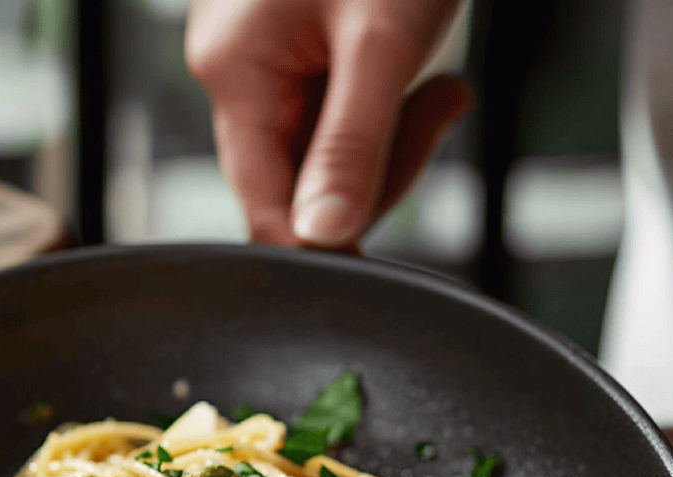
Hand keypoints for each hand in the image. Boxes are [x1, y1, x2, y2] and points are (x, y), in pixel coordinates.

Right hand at [186, 0, 474, 249]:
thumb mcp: (384, 37)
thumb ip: (353, 144)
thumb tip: (325, 235)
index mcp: (235, 73)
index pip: (264, 212)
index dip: (322, 244)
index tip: (382, 241)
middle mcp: (236, 73)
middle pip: (294, 186)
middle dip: (373, 173)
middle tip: (437, 111)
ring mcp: (261, 63)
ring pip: (318, 155)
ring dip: (385, 139)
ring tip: (436, 85)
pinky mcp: (291, 52)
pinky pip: (330, 116)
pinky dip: (381, 111)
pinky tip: (414, 74)